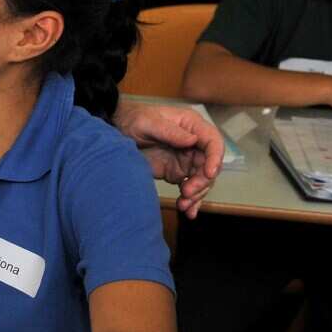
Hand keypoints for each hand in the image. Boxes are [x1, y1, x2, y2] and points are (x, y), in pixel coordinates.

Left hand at [113, 102, 223, 218]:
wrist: (117, 131)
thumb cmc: (133, 119)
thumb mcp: (148, 122)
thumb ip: (169, 131)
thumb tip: (193, 140)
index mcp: (191, 125)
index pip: (213, 142)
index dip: (215, 158)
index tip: (208, 174)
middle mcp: (194, 143)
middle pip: (209, 165)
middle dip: (202, 182)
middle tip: (187, 193)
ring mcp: (186, 159)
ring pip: (202, 180)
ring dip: (196, 194)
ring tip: (183, 205)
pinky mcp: (177, 172)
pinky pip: (190, 187)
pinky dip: (191, 200)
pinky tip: (188, 212)